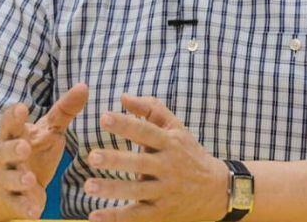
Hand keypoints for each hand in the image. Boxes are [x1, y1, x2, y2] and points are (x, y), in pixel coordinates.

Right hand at [0, 83, 88, 218]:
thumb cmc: (33, 150)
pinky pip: (18, 204)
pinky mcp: (14, 200)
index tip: (21, 107)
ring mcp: (8, 179)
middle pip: (5, 150)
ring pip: (10, 178)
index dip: (13, 116)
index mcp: (15, 135)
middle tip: (24, 146)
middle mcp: (6, 156)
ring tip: (29, 178)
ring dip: (19, 178)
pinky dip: (25, 207)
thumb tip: (84, 86)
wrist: (8, 186)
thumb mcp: (48, 129)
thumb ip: (64, 110)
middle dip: (14, 148)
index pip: (10, 123)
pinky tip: (35, 211)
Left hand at [85, 95, 228, 221]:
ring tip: (88, 186)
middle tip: (93, 157)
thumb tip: (123, 97)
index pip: (146, 131)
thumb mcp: (176, 128)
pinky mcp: (162, 212)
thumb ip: (150, 109)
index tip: (104, 117)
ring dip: (112, 189)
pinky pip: (137, 216)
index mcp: (170, 142)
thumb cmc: (188, 153)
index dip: (126, 124)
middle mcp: (168, 166)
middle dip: (116, 160)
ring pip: (137, 191)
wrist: (217, 189)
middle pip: (140, 163)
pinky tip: (95, 216)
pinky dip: (116, 218)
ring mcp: (165, 191)